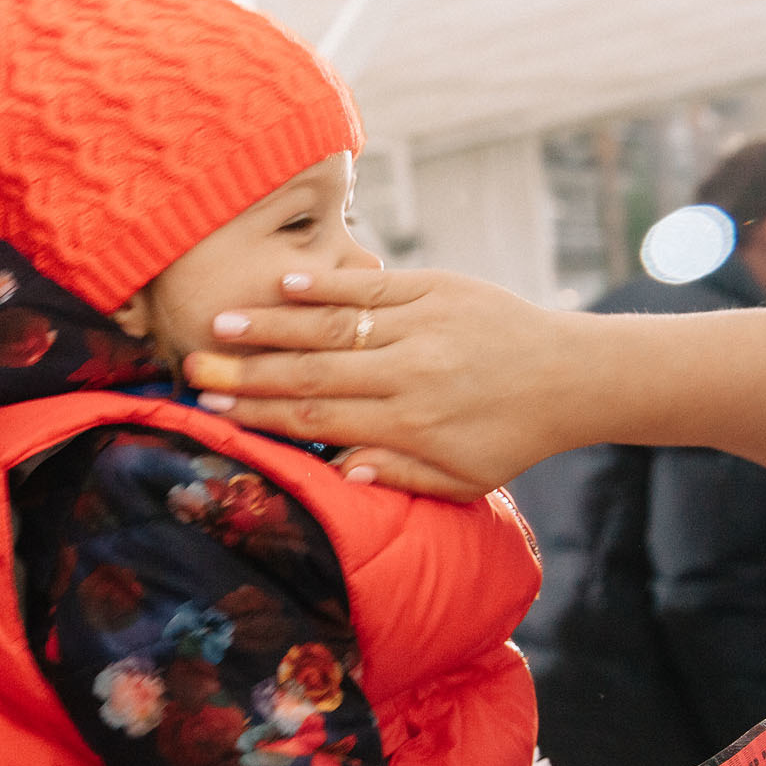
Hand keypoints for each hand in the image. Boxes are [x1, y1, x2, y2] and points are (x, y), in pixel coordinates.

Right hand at [181, 268, 587, 499]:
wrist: (573, 376)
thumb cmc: (510, 437)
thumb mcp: (461, 480)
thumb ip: (398, 477)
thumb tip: (339, 470)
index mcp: (409, 424)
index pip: (317, 416)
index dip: (259, 412)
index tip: (212, 408)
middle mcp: (409, 373)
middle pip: (311, 371)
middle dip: (246, 369)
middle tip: (193, 367)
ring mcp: (421, 325)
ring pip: (333, 325)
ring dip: (272, 324)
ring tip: (222, 323)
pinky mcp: (436, 289)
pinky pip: (371, 287)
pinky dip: (326, 286)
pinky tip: (283, 285)